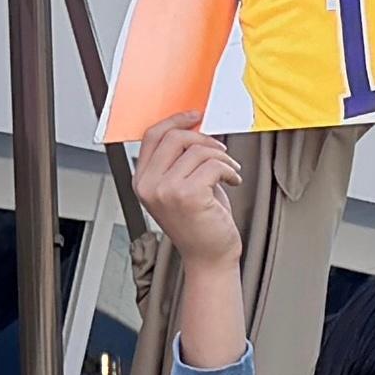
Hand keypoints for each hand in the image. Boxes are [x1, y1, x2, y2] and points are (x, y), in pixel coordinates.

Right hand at [128, 112, 243, 273]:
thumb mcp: (180, 187)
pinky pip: (213, 165)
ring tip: (230, 172)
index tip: (195, 116)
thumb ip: (178, 160)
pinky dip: (229, 170)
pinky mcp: (187, 195)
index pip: (152, 136)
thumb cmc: (199, 224)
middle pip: (174, 137)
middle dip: (204, 139)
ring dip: (222, 158)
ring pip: (198, 150)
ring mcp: (165, 190)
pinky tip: (232, 181)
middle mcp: (148, 185)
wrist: (209, 257)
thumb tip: (193, 128)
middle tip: (220, 151)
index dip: (176, 120)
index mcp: (141, 181)